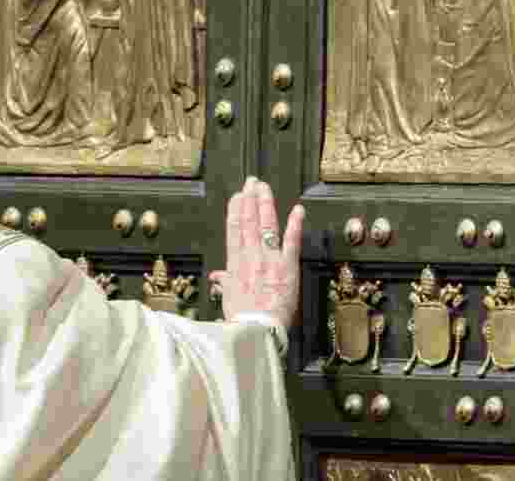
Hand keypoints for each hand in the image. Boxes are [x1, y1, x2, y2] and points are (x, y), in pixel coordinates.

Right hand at [209, 177, 303, 328]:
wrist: (257, 331)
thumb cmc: (242, 319)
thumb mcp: (229, 298)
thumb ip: (225, 283)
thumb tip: (217, 277)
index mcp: (235, 264)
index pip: (234, 229)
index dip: (236, 210)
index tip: (238, 196)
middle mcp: (250, 257)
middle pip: (249, 221)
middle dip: (250, 199)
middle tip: (252, 182)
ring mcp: (269, 260)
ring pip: (266, 225)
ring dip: (265, 204)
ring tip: (264, 188)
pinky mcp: (287, 268)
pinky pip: (291, 242)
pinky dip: (294, 225)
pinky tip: (298, 210)